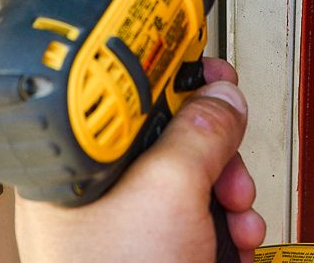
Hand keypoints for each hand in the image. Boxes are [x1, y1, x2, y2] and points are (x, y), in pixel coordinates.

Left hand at [15, 58, 266, 261]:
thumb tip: (223, 97)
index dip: (173, 79)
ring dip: (231, 192)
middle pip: (171, 138)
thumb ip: (201, 133)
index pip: (127, 98)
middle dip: (218, 152)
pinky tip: (235, 241)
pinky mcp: (159, 255)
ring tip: (235, 213)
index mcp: (77, 167)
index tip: (207, 69)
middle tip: (229, 163)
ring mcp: (128, 228)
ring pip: (194, 180)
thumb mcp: (168, 192)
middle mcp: (98, 193)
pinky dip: (229, 225)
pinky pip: (201, 219)